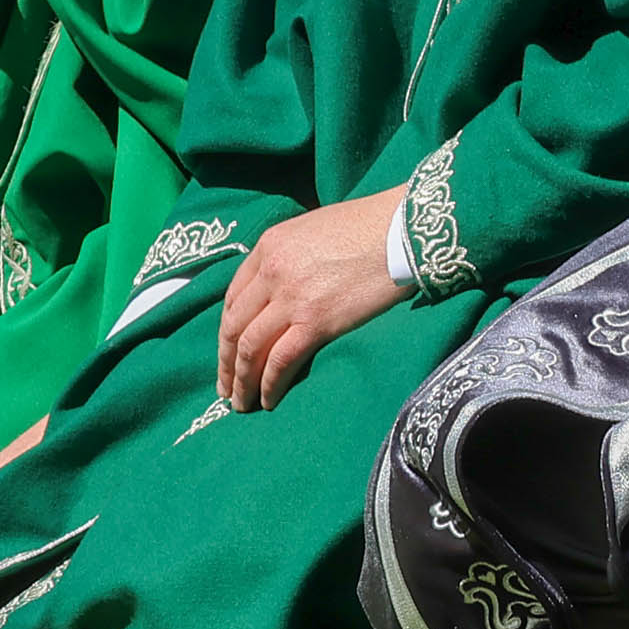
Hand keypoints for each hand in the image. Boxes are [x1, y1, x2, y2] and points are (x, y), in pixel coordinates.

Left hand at [214, 192, 408, 412]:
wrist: (404, 229)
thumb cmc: (370, 225)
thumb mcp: (315, 228)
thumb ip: (292, 255)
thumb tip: (288, 285)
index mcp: (269, 246)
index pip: (233, 296)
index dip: (227, 330)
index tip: (228, 351)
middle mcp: (272, 272)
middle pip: (234, 326)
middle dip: (226, 362)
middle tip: (225, 387)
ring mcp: (291, 298)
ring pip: (251, 348)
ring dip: (242, 380)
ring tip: (242, 402)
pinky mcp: (316, 322)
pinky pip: (281, 361)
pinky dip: (270, 385)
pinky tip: (269, 400)